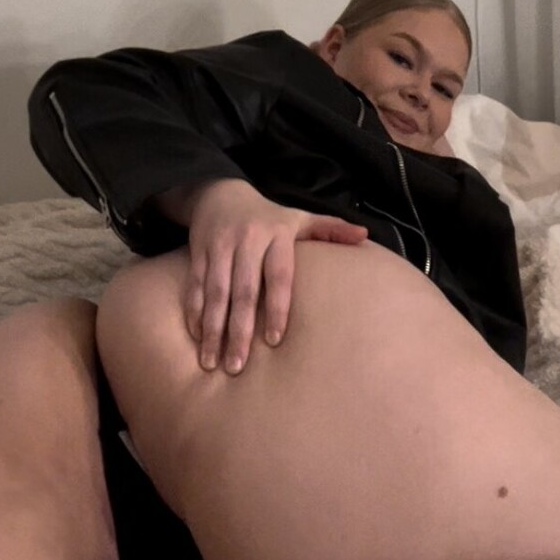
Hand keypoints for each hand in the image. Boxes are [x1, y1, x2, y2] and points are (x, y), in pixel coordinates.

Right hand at [178, 177, 368, 374]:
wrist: (220, 192)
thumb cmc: (268, 216)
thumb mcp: (299, 218)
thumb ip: (330, 230)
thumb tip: (365, 235)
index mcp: (277, 235)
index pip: (278, 276)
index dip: (276, 308)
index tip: (274, 341)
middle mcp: (247, 241)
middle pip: (243, 291)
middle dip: (238, 330)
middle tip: (238, 367)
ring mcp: (220, 247)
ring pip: (215, 293)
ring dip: (213, 329)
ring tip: (212, 364)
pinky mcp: (198, 252)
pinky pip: (194, 286)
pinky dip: (194, 313)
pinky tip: (196, 339)